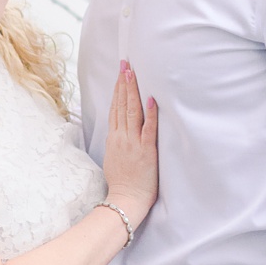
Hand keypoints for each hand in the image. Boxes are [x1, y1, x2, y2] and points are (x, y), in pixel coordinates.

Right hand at [102, 61, 158, 223]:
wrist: (125, 200)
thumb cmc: (122, 182)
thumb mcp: (113, 157)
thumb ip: (117, 141)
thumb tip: (118, 129)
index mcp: (114, 139)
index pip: (115, 108)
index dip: (117, 89)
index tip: (120, 73)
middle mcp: (122, 137)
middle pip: (121, 105)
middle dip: (124, 83)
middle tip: (126, 64)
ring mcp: (133, 143)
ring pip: (131, 112)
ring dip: (132, 91)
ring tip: (133, 73)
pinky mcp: (146, 151)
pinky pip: (148, 129)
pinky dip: (151, 113)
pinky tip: (152, 99)